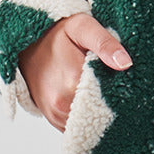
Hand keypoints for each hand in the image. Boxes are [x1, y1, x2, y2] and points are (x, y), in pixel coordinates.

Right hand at [17, 13, 132, 131]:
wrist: (27, 43)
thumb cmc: (57, 34)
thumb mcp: (83, 28)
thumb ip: (105, 43)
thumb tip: (125, 63)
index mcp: (72, 82)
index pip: (109, 98)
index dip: (122, 92)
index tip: (126, 83)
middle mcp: (61, 104)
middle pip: (100, 113)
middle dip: (111, 104)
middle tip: (117, 87)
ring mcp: (55, 114)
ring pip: (88, 122)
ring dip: (99, 111)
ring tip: (102, 91)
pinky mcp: (52, 118)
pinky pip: (77, 125)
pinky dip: (87, 116)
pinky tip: (91, 100)